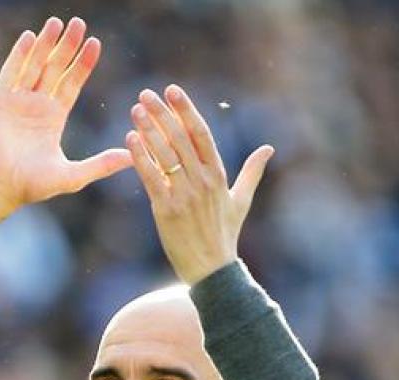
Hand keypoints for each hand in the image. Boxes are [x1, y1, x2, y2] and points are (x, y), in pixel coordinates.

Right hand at [0, 17, 131, 236]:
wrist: (1, 189)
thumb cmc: (34, 185)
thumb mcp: (74, 175)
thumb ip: (102, 164)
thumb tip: (133, 158)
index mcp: (53, 117)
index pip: (72, 83)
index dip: (83, 64)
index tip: (95, 43)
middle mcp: (36, 105)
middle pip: (55, 68)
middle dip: (67, 46)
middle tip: (79, 23)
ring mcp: (16, 101)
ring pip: (34, 65)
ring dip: (44, 44)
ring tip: (56, 22)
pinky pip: (10, 72)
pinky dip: (19, 55)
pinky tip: (29, 37)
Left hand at [125, 85, 273, 283]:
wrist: (212, 270)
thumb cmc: (226, 234)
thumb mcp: (241, 200)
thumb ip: (252, 172)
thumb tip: (269, 149)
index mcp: (219, 175)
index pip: (202, 134)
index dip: (186, 110)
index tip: (173, 91)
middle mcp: (203, 182)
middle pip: (180, 139)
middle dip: (163, 114)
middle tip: (147, 93)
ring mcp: (185, 195)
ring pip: (165, 155)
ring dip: (149, 130)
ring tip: (136, 110)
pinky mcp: (167, 210)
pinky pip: (152, 178)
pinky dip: (140, 157)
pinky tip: (129, 139)